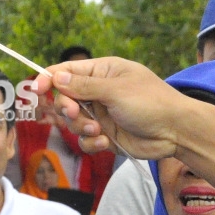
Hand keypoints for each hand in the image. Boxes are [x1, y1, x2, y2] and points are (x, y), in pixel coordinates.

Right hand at [36, 58, 186, 161]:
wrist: (177, 132)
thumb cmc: (151, 102)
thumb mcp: (115, 90)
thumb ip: (83, 86)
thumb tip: (55, 77)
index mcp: (102, 72)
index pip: (66, 72)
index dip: (49, 79)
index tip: (36, 89)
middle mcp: (99, 91)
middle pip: (65, 98)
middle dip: (67, 108)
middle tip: (76, 114)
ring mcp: (102, 114)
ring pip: (73, 122)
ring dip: (81, 128)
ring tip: (98, 130)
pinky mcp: (106, 134)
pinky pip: (86, 139)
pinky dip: (92, 142)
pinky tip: (106, 142)